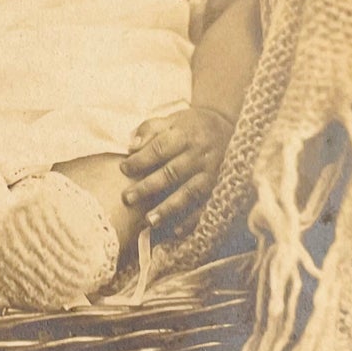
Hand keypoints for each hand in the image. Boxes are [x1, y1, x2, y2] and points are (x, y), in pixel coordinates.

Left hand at [120, 104, 234, 231]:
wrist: (228, 127)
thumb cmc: (192, 125)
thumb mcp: (173, 119)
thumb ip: (151, 129)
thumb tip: (132, 146)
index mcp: (186, 135)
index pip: (160, 148)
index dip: (140, 160)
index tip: (123, 169)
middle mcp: (200, 154)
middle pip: (172, 173)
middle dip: (148, 187)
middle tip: (127, 198)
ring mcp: (212, 172)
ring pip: (189, 192)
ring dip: (169, 208)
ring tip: (149, 220)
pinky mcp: (220, 186)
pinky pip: (206, 206)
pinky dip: (192, 220)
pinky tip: (176, 231)